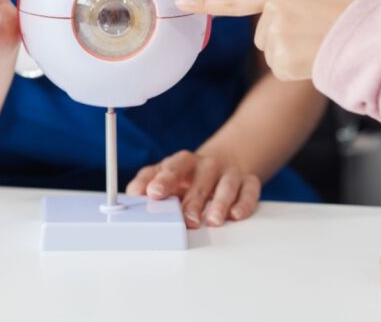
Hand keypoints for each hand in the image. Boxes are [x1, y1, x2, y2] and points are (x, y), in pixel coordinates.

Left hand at [125, 150, 260, 228]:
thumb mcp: (165, 174)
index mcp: (183, 162)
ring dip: (219, 203)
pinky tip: (237, 215)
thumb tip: (130, 195)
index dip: (163, 179)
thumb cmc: (188, 175)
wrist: (224, 160)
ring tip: (213, 220)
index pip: (173, 166)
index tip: (154, 193)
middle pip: (200, 180)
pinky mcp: (248, 182)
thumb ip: (146, 182)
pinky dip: (244, 203)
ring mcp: (229, 173)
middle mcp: (207, 165)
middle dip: (193, 201)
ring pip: (225, 186)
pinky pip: (250, 190)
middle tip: (187, 218)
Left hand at [176, 0, 357, 80]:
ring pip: (271, 52)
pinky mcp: (281, 59)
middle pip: (261, 34)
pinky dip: (295, 68)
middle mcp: (273, 10)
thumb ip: (283, 6)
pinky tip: (313, 57)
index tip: (179, 3)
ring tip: (316, 43)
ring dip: (290, 52)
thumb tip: (267, 30)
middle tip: (311, 33)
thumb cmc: (344, 16)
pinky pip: (279, 68)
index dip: (204, 3)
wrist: (367, 35)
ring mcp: (275, 34)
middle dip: (281, 37)